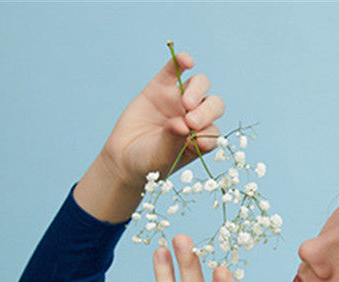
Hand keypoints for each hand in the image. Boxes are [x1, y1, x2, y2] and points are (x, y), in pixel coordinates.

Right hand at [102, 51, 224, 186]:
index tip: (199, 142)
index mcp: (202, 138)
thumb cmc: (148, 163)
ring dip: (197, 91)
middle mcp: (195, 118)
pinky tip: (186, 61)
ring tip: (185, 103)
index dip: (210, 133)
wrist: (123, 157)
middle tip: (191, 121)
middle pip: (213, 105)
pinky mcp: (161, 87)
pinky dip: (181, 62)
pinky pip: (174, 69)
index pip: (215, 131)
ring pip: (199, 85)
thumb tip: (184, 125)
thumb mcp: (161, 156)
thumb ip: (174, 141)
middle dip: (206, 111)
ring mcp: (179, 100)